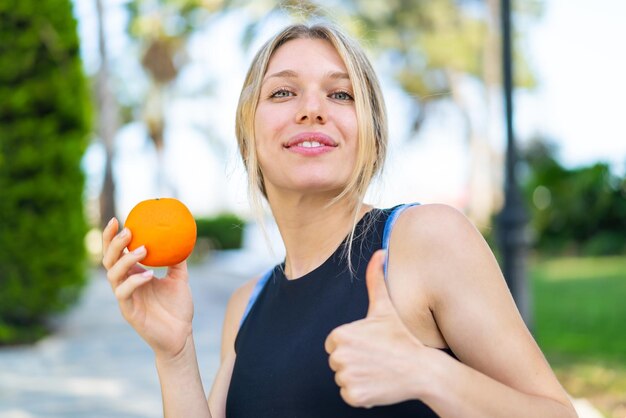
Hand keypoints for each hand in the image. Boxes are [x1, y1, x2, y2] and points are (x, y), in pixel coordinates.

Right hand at [102, 218, 193, 358]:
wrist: (181, 335)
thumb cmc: (178, 308)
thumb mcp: (180, 279)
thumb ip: (177, 260)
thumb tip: (182, 237)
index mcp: (134, 274)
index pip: (117, 252)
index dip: (112, 237)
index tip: (118, 219)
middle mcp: (125, 284)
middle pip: (109, 260)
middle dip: (114, 244)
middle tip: (128, 231)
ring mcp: (125, 298)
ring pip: (113, 275)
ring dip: (126, 260)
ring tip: (143, 250)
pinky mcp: (128, 311)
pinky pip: (124, 293)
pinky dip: (135, 281)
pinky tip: (148, 274)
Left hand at [324, 250, 427, 407]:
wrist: (421, 369)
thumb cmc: (401, 337)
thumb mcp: (385, 307)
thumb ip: (376, 280)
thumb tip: (379, 253)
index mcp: (339, 335)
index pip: (334, 343)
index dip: (352, 344)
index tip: (370, 344)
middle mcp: (338, 357)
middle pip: (337, 361)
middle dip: (354, 360)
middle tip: (376, 356)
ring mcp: (346, 378)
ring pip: (343, 378)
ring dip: (358, 376)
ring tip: (378, 368)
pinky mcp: (353, 396)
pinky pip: (350, 394)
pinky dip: (362, 393)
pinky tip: (378, 382)